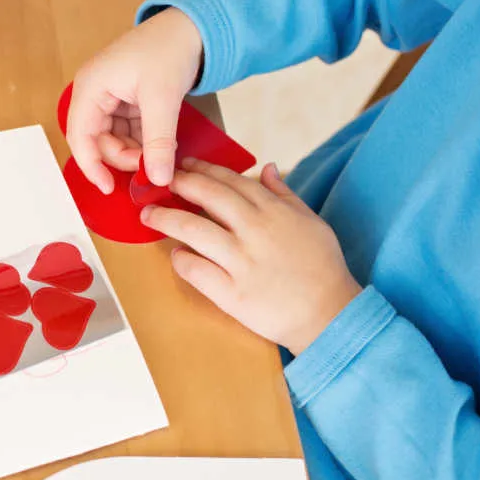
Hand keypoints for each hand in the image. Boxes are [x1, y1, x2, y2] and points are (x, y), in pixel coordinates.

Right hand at [66, 8, 203, 194]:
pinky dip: (143, 142)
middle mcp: (94, 93)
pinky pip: (128, 131)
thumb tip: (156, 178)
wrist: (192, 26)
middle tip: (151, 166)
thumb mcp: (162, 99)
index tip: (110, 187)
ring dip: (134, 151)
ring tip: (161, 153)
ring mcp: (110, 97)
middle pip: (97, 141)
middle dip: (122, 157)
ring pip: (114, 139)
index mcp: (91, 87)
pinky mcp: (127, 100)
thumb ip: (157, 142)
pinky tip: (161, 145)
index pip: (80, 137)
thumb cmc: (169, 49)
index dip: (92, 166)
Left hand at [142, 159, 362, 354]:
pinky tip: (176, 255)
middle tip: (158, 180)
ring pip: (194, 230)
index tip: (184, 165)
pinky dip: (182, 261)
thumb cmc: (322, 268)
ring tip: (149, 215)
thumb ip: (285, 194)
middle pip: (208, 196)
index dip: (203, 169)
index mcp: (274, 211)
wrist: (330, 314)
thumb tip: (267, 167)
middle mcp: (256, 231)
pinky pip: (197, 271)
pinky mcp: (233, 294)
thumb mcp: (312, 222)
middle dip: (180, 183)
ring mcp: (242, 262)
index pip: (231, 180)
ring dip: (167, 218)